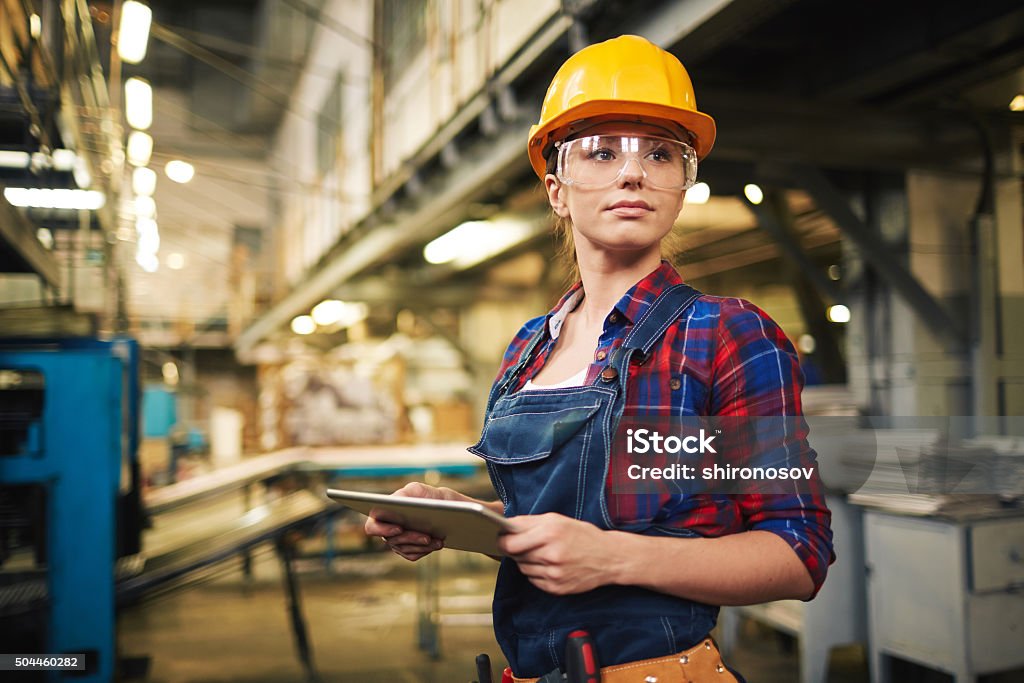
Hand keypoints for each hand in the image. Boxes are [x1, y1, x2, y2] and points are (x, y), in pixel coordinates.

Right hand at [363, 482, 459, 560]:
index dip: (382, 530)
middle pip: (392, 540)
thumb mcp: (417, 489)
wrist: (444, 506)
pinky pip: (413, 555)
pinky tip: (437, 543)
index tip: (400, 528)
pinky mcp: (408, 550)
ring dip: (422, 545)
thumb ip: (405, 494)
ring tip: (438, 540)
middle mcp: (386, 530)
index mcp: (382, 513)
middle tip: (427, 537)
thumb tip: (395, 502)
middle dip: (411, 538)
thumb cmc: (426, 496)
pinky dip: (426, 550)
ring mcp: (397, 542)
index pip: (372, 526)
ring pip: (404, 549)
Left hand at [497, 513, 617, 594]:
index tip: (502, 538)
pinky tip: (549, 565)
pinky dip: (536, 573)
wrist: (608, 558)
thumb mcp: (557, 520)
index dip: (503, 541)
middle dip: (516, 549)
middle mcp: (551, 554)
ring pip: (523, 568)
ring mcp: (553, 574)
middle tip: (525, 544)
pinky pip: (533, 580)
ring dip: (527, 561)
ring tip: (542, 554)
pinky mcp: (556, 588)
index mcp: (550, 533)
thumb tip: (505, 526)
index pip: (510, 543)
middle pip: (515, 556)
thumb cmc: (582, 535)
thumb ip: (529, 523)